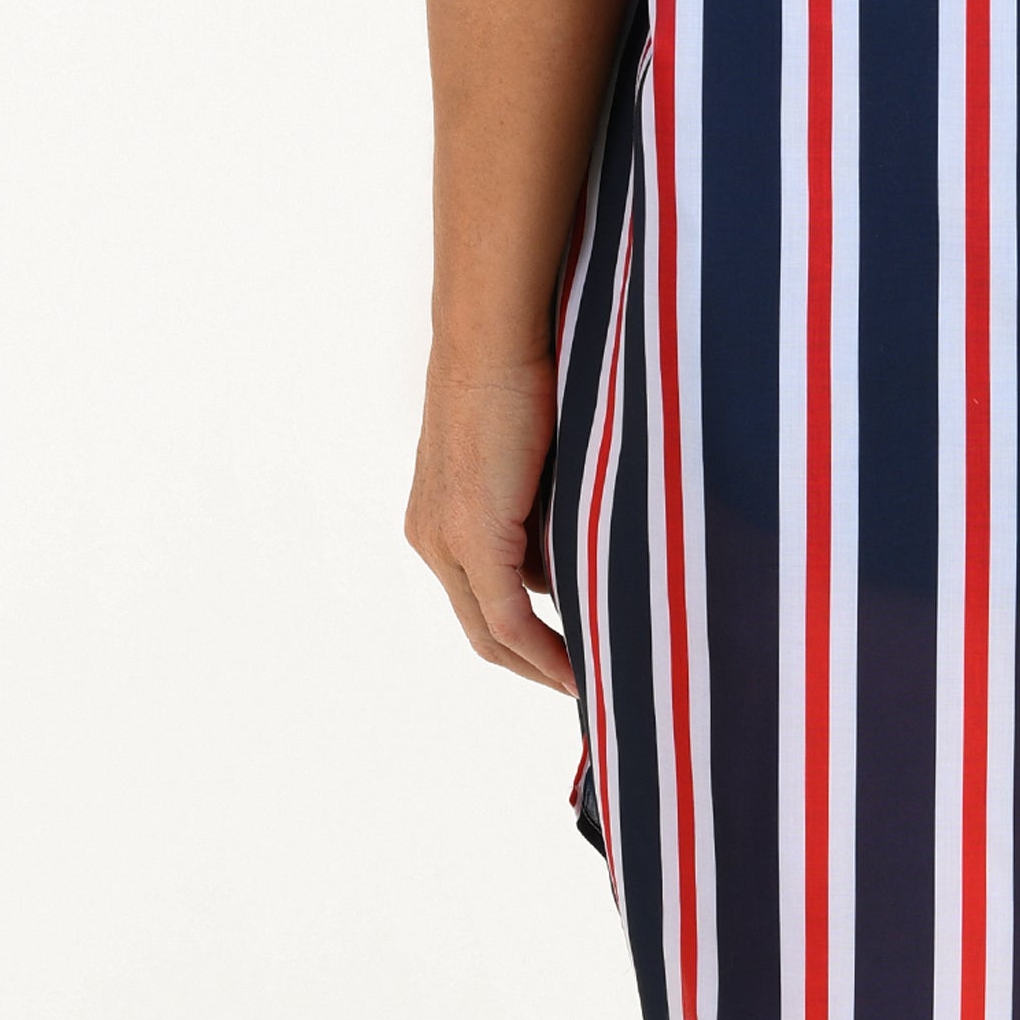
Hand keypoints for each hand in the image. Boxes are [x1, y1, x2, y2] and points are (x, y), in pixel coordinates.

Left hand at [405, 350, 575, 691]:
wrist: (494, 336)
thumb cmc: (519, 372)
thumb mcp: (530, 454)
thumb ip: (541, 503)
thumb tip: (575, 542)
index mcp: (437, 516)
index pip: (479, 596)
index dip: (521, 636)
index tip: (567, 652)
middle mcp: (431, 537)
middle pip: (480, 627)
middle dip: (530, 663)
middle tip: (580, 684)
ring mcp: (446, 541)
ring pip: (492, 631)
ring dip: (539, 662)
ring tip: (588, 680)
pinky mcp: (473, 539)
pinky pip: (506, 619)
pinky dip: (542, 650)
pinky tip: (576, 670)